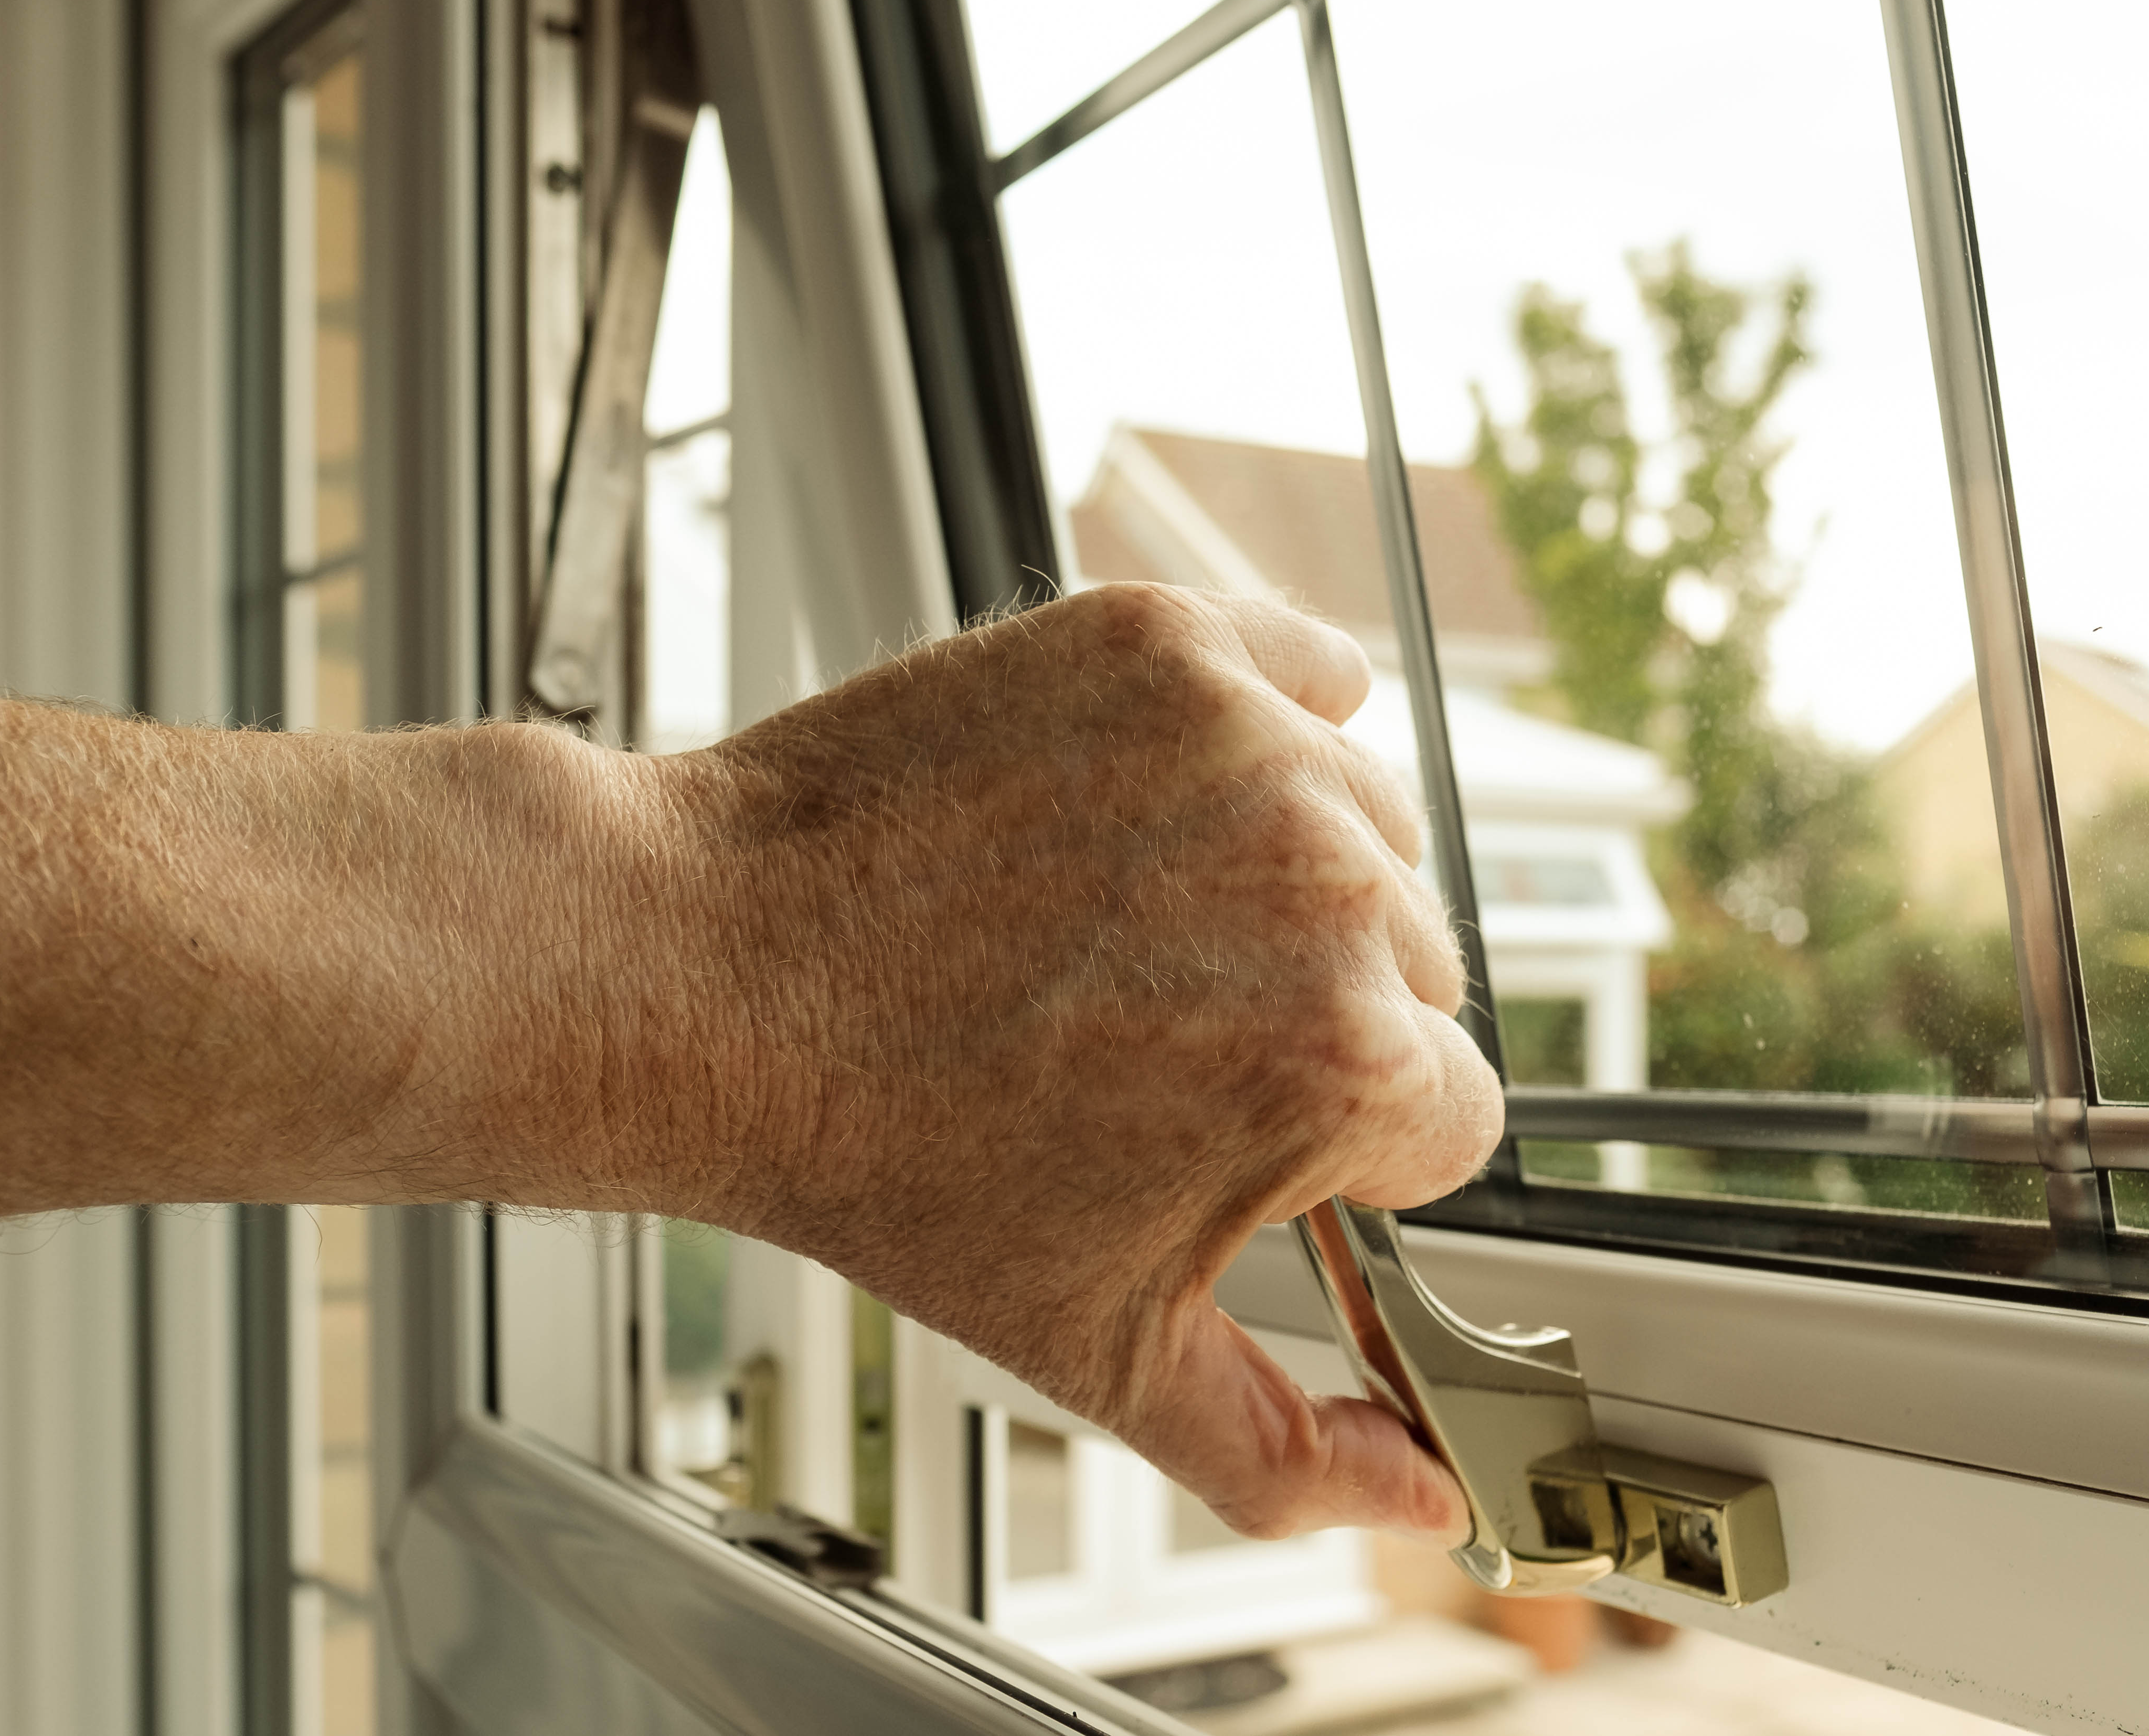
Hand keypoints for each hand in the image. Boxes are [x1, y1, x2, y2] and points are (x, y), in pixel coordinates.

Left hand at [583, 584, 1502, 1539]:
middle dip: (1313, 1016)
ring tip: (1129, 932)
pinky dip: (1265, 733)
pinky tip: (1161, 807)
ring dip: (1289, 882)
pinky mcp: (1173, 643)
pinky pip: (1308, 679)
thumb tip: (1424, 1506)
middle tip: (1150, 1040)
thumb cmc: (880, 1157)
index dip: (1335, 1150)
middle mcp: (1329, 887)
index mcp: (1344, 1063)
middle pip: (1416, 976)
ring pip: (1370, 833)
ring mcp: (1251, 745)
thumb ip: (1287, 1453)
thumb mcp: (1098, 1353)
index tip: (1225, 1132)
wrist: (702, 975)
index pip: (1446, 1119)